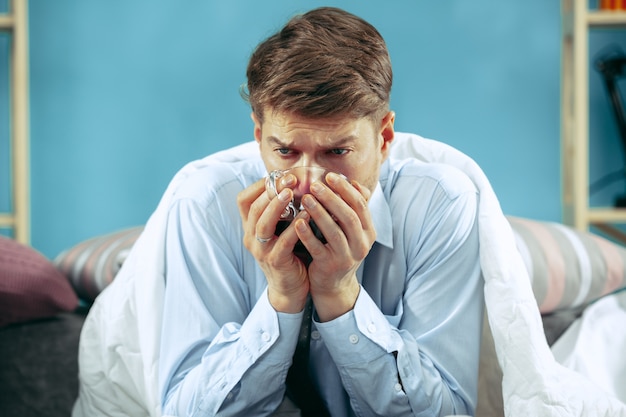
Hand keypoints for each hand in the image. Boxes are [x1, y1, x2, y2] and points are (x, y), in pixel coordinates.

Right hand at [237, 179, 308, 312]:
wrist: (290, 287)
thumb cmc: (289, 252)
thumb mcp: (280, 229)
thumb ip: (282, 210)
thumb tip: (294, 180)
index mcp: (251, 226)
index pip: (244, 199)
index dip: (259, 184)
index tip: (279, 173)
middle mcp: (251, 237)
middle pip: (253, 208)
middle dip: (271, 190)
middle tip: (289, 178)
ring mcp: (261, 250)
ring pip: (263, 223)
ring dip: (276, 205)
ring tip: (292, 192)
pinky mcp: (275, 261)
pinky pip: (283, 241)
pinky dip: (294, 227)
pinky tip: (307, 215)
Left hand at [294, 173, 375, 320]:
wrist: (334, 285)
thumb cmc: (339, 249)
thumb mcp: (351, 231)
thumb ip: (352, 209)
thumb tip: (354, 182)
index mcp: (369, 231)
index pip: (361, 204)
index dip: (345, 189)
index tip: (329, 176)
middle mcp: (362, 244)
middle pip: (349, 216)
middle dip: (331, 198)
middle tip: (315, 185)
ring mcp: (347, 257)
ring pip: (334, 231)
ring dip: (319, 213)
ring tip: (305, 199)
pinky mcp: (330, 267)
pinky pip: (318, 248)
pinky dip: (307, 234)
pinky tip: (297, 222)